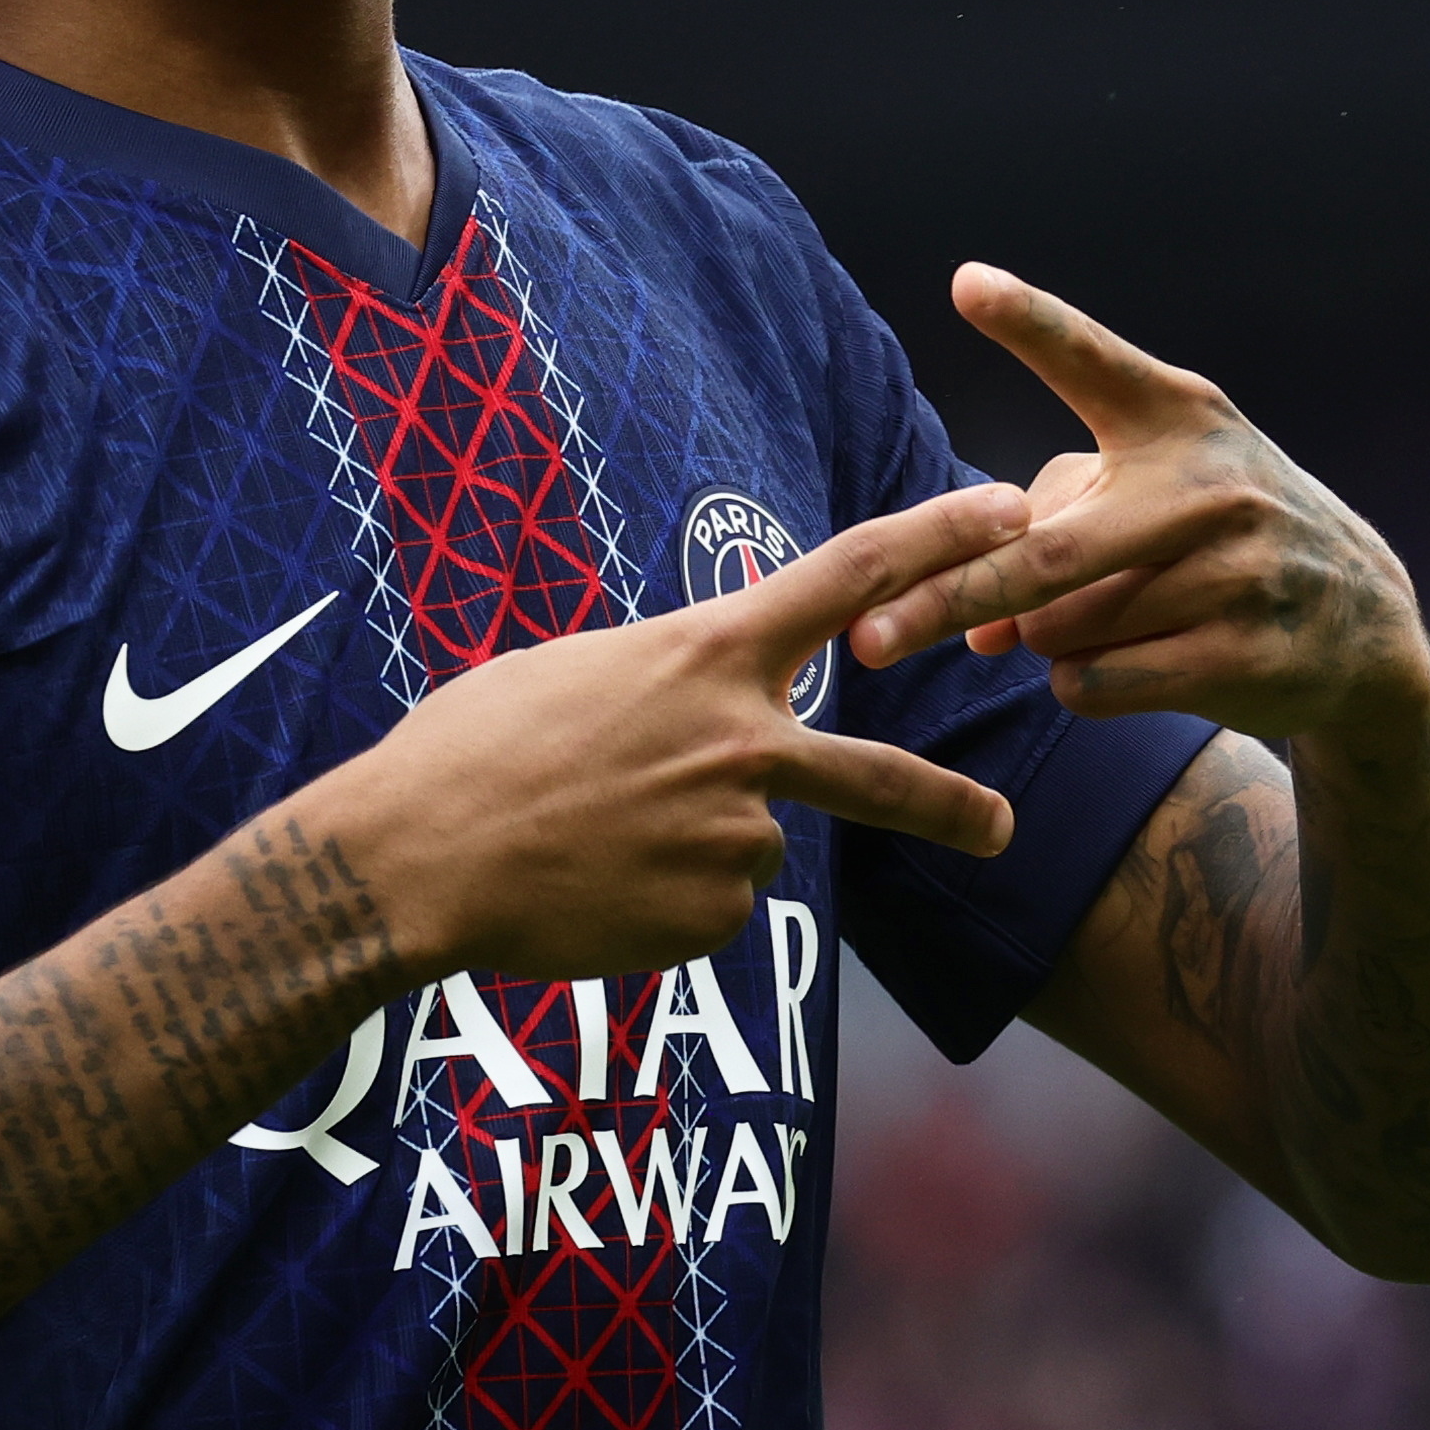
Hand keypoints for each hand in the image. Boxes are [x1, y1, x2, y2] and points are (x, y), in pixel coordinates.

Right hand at [303, 482, 1032, 986]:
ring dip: (685, 851)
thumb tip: (689, 731)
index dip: (941, 536)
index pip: (849, 574)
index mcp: (705, 655)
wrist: (417, 855)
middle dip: (949, 807)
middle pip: (878, 776)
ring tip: (590, 841)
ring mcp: (735, 836)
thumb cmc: (471, 748)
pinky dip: (659, 904)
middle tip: (999, 829)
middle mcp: (742, 742)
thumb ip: (662, 687)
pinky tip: (592, 887)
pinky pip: (708, 908)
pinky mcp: (713, 916)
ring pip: (745, 848)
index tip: (1012, 514)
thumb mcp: (570, 674)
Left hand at [847, 265, 1429, 744]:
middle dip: (947, 602)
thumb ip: (1047, 530)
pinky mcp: (1249, 654)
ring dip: (1043, 642)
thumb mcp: (1150, 494)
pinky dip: (1083, 685)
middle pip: (1042, 555)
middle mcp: (1211, 484)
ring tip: (1099, 621)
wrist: (1357, 623)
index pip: (1092, 362)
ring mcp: (1238, 572)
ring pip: (1064, 631)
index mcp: (1176, 418)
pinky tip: (1124, 667)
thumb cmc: (1212, 538)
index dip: (1031, 323)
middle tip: (866, 641)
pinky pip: (1102, 685)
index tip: (968, 284)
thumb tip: (972, 627)